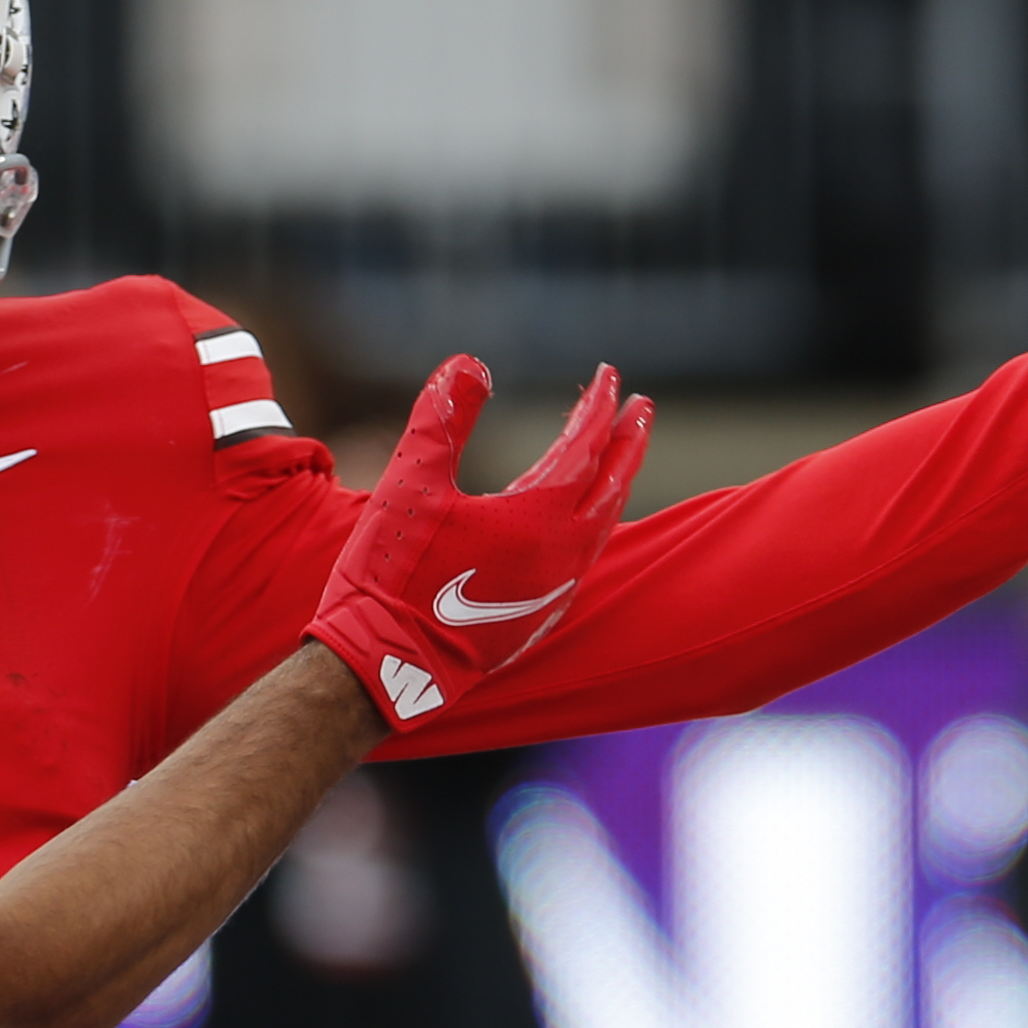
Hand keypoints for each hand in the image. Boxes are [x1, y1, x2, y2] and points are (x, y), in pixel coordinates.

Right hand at [306, 357, 652, 729]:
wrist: (386, 663)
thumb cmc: (393, 573)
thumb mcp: (409, 484)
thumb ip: (441, 419)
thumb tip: (469, 363)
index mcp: (538, 515)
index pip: (585, 445)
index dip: (597, 406)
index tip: (609, 375)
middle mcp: (563, 551)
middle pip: (613, 483)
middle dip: (628, 440)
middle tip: (641, 407)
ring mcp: (557, 588)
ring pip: (604, 523)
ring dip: (615, 483)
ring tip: (619, 459)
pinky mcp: (542, 615)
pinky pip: (586, 557)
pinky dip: (594, 524)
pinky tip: (583, 523)